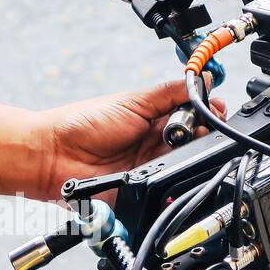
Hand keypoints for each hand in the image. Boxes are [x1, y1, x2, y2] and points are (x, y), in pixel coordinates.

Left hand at [31, 78, 225, 200]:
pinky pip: (168, 189)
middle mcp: (156, 144)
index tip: (215, 110)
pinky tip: (172, 168)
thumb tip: (202, 80)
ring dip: (191, 156)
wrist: (54, 155)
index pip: (193, 116)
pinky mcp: (144, 190)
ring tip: (181, 144)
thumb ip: (169, 93)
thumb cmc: (84, 123)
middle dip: (204, 134)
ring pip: (186, 165)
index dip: (207, 114)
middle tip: (200, 128)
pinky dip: (175, 181)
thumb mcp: (133, 101)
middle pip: (196, 141)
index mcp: (155, 119)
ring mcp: (151, 168)